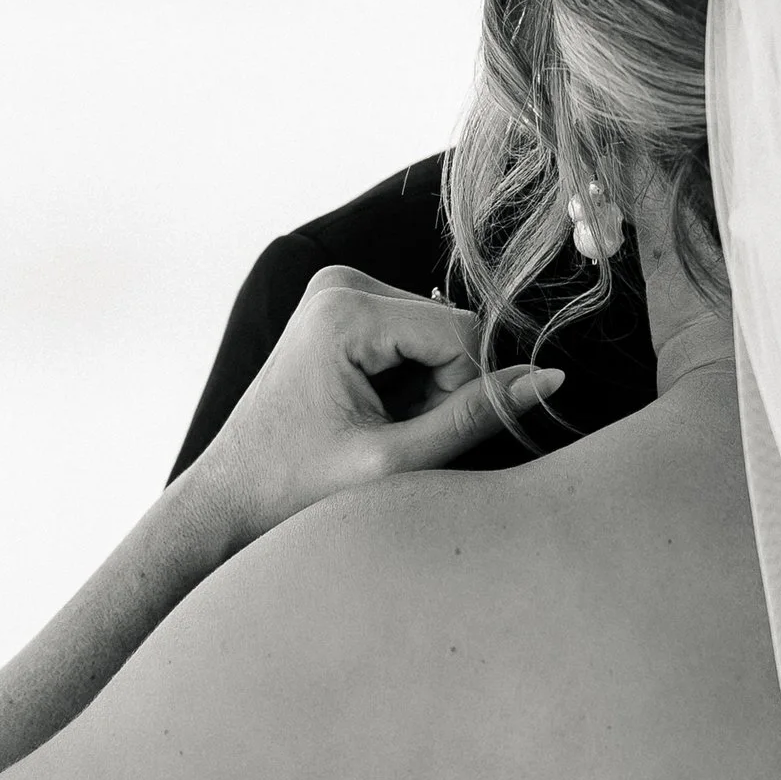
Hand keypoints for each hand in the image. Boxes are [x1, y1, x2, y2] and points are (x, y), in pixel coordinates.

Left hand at [194, 264, 565, 548]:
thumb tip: (550, 378)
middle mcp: (339, 282)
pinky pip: (413, 335)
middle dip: (440, 389)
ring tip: (375, 427)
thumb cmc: (296, 487)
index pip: (462, 334)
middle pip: (450, 329)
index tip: (417, 436)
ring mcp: (337, 290)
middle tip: (391, 436)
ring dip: (426, 388)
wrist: (230, 497)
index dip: (462, 392)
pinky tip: (369, 411)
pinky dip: (407, 380)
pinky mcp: (340, 306)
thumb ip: (474, 416)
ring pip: (437, 334)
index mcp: (344, 310)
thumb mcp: (395, 462)